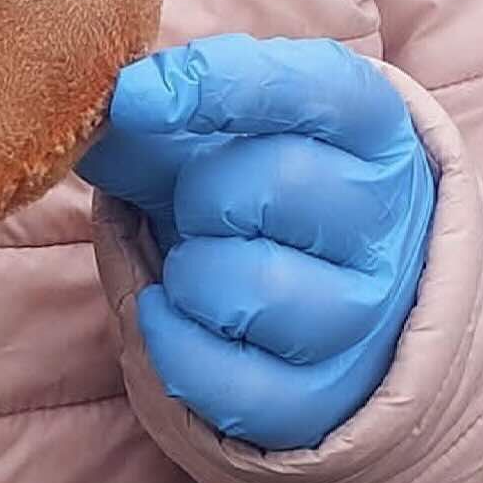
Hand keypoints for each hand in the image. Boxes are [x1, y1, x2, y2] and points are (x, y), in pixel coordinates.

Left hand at [84, 36, 435, 451]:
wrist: (324, 290)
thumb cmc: (261, 188)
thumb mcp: (225, 133)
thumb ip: (158, 121)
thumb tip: (98, 123)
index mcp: (368, 126)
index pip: (309, 86)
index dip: (216, 83)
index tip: (136, 96)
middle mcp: (384, 218)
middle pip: (272, 186)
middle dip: (200, 194)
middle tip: (200, 206)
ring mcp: (365, 317)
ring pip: (251, 288)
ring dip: (190, 275)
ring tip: (201, 266)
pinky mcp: (325, 400)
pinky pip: (229, 382)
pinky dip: (174, 345)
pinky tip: (176, 315)